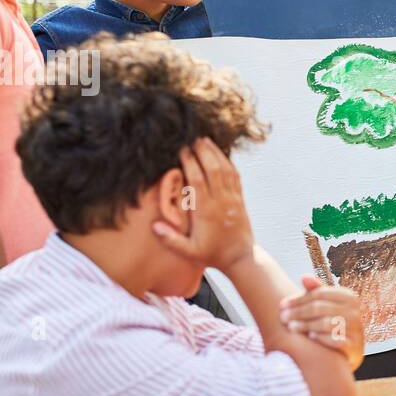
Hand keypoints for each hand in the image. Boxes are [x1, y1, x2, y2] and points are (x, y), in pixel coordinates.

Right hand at [151, 138, 254, 272]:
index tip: (182, 150)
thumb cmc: (212, 255)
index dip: (190, 163)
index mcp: (205, 211)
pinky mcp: (240, 199)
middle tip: (192, 137)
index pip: (197, 181)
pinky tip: (221, 153)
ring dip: (216, 153)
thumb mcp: (189, 252)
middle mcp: (220, 201)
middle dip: (203, 151)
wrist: (240, 258)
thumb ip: (171, 240)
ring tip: (205, 139)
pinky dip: (228, 162)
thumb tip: (154, 226)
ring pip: (225, 170)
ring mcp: (232, 199)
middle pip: (212, 169)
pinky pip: (235, 176)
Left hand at [280, 275, 364, 369]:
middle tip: (282, 318)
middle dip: (298, 312)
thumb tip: (304, 276)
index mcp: (349, 297)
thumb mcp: (328, 305)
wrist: (350, 350)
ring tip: (290, 328)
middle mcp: (355, 312)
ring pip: (326, 323)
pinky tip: (310, 338)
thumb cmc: (334, 323)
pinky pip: (336, 340)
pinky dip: (322, 338)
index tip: (282, 305)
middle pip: (320, 308)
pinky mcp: (355, 347)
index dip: (299, 299)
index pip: (319, 294)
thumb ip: (316, 291)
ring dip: (305, 325)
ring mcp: (356, 329)